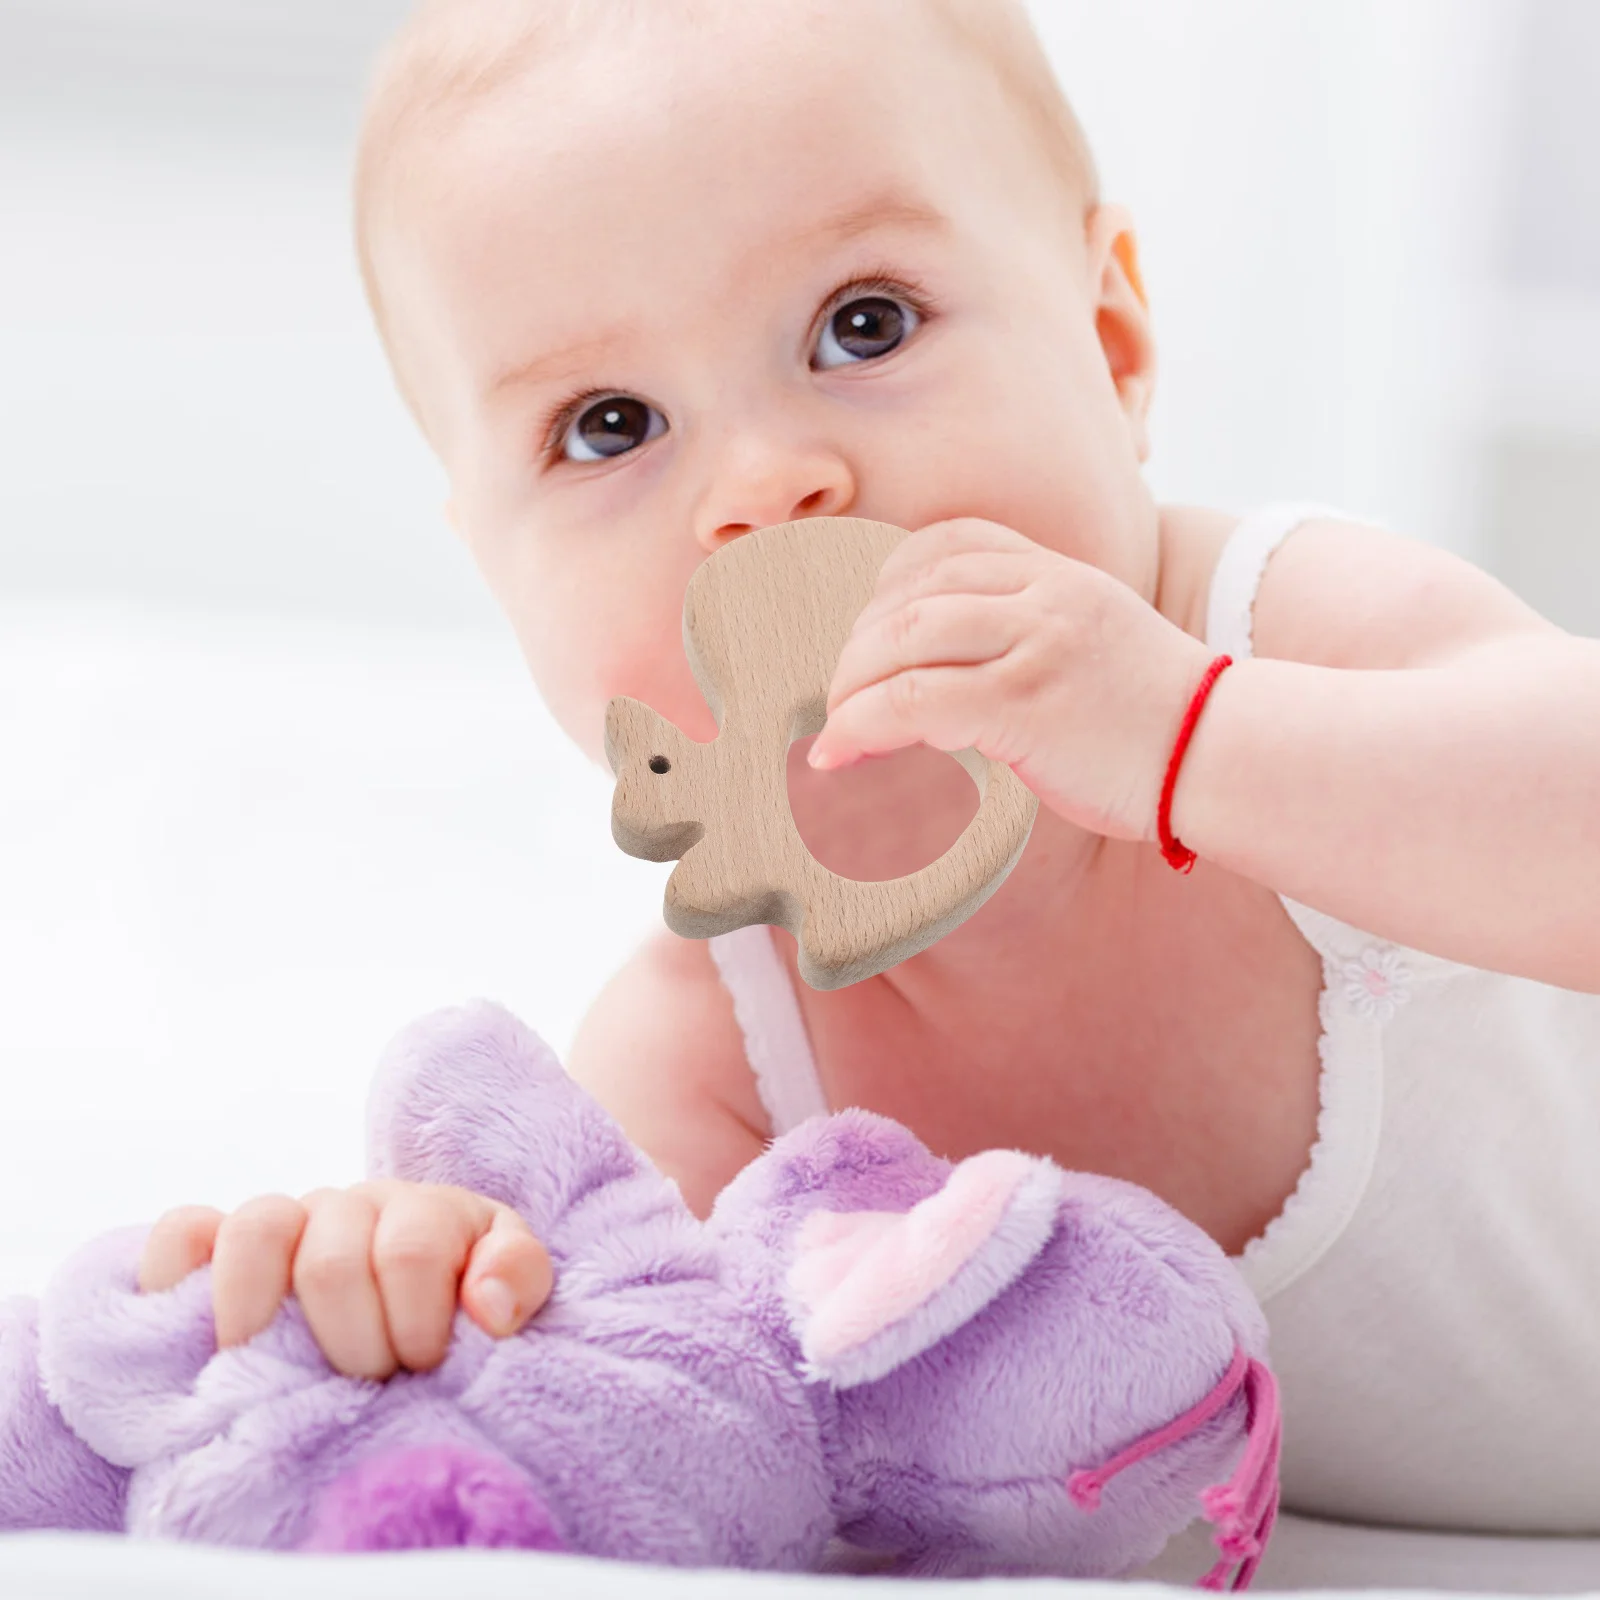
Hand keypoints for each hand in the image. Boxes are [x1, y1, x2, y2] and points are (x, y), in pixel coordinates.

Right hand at [136, 1180, 553, 1379]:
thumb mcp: (513, 1285)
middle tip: (367, 1382)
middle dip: (354, 1341)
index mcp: (423, 1211)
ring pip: (255, 1229)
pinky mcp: (219, 1248)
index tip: (424, 1367)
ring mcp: (283, 1222)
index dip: (418, 1322)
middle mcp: (349, 1206)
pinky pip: (182, 1234)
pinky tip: (201, 1327)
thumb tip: (486, 1304)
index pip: (412, 1250)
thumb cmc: (462, 1299)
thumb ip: (518, 1277)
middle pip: (331, 1258)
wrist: (415, 1296)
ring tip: (279, 1369)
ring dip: (266, 1314)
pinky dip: (180, 1272)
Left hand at [806, 517, 1213, 841]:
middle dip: (854, 648)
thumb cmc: (1155, 723)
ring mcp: (1035, 641)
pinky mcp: (1026, 701)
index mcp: (1056, 573)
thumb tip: (945, 681)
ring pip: (901, 640)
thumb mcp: (1092, 648)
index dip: (882, 591)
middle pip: (908, 593)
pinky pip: (913, 701)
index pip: (943, 546)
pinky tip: (837, 754)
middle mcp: (1043, 592)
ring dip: (847, 687)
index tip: (862, 641)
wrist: (1228, 756)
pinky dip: (860, 726)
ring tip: (831, 729)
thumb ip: (1028, 639)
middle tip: (835, 698)